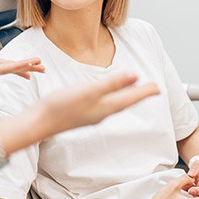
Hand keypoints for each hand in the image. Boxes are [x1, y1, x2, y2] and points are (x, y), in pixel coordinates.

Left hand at [0, 37, 44, 78]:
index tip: (31, 67)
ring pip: (12, 68)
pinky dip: (17, 66)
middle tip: (43, 69)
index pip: (6, 63)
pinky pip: (5, 69)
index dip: (19, 65)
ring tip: (41, 65)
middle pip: (13, 67)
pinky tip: (27, 64)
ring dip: (27, 66)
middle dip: (28, 68)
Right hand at [41, 73, 159, 134]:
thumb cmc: (62, 106)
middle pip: (126, 102)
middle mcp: (102, 113)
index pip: (131, 98)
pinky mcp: (82, 113)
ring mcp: (92, 115)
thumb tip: (135, 76)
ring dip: (127, 97)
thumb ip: (112, 84)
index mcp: (106, 107)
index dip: (145, 92)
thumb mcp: (90, 91)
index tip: (159, 88)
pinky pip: (105, 105)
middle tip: (152, 89)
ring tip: (133, 91)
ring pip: (116, 104)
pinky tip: (108, 97)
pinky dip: (113, 99)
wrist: (40, 122)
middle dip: (139, 95)